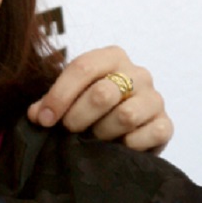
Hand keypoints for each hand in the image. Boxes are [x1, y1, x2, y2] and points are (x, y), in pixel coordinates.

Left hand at [27, 45, 172, 152]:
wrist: (125, 127)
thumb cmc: (90, 107)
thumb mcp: (68, 98)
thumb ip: (49, 104)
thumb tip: (35, 115)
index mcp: (111, 57)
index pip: (82, 68)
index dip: (59, 95)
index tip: (44, 119)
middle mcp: (137, 73)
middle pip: (103, 94)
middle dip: (78, 117)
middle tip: (69, 129)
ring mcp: (154, 97)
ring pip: (125, 116)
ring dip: (102, 132)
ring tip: (95, 137)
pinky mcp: (166, 123)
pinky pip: (149, 134)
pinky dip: (129, 144)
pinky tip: (118, 145)